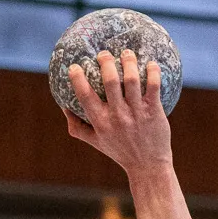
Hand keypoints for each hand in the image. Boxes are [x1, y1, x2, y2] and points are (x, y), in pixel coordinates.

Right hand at [64, 50, 171, 172]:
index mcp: (101, 123)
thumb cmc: (120, 151)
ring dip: (129, 61)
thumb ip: (77, 127)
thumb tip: (64, 108)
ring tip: (126, 53)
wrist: (148, 165)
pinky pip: (153, 85)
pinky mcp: (153, 110)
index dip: (78, 79)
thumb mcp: (95, 142)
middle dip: (106, 62)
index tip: (74, 66)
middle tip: (104, 54)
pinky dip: (152, 71)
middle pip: (110, 81)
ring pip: (132, 79)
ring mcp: (136, 112)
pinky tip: (150, 63)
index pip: (85, 97)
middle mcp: (117, 116)